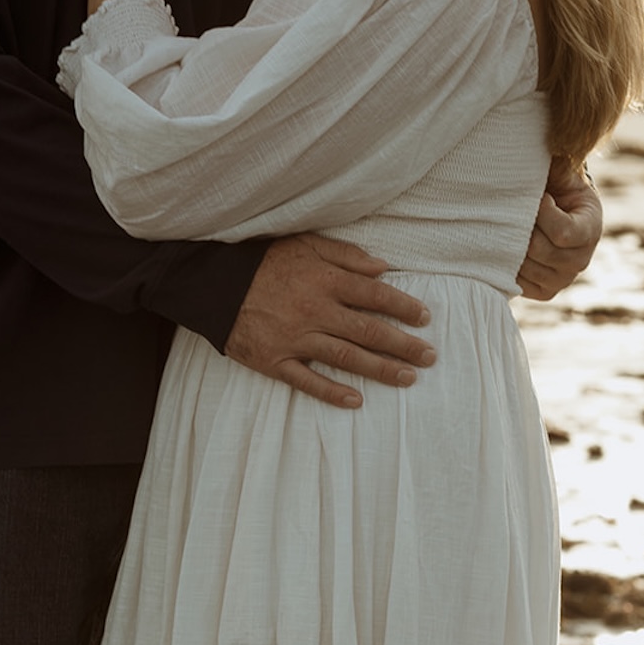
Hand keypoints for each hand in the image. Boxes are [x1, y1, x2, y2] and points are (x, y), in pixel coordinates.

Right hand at [226, 234, 435, 408]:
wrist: (213, 284)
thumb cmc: (262, 261)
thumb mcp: (304, 243)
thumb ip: (345, 255)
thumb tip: (383, 268)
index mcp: (324, 280)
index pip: (374, 295)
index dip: (403, 307)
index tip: (425, 319)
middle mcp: (315, 311)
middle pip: (368, 331)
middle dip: (404, 345)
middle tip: (430, 357)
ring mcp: (296, 339)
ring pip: (347, 358)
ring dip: (381, 370)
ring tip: (408, 378)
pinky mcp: (276, 361)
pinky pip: (308, 382)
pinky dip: (332, 393)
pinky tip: (357, 401)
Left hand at [516, 159, 602, 301]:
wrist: (558, 216)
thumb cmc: (559, 188)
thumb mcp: (564, 173)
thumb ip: (559, 166)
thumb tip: (549, 152)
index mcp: (590, 230)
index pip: (562, 232)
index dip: (543, 213)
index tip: (538, 196)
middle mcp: (580, 261)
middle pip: (539, 250)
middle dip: (524, 227)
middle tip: (517, 210)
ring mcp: (562, 280)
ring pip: (525, 265)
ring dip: (512, 243)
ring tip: (513, 225)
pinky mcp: (544, 292)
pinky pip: (518, 281)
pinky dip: (507, 262)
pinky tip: (507, 244)